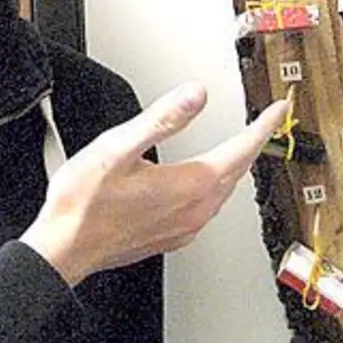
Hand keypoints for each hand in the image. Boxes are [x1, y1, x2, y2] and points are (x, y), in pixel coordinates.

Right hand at [20, 83, 288, 286]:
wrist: (63, 248)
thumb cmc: (83, 202)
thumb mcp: (119, 147)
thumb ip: (162, 118)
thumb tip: (196, 94)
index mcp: (189, 185)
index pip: (240, 149)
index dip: (263, 126)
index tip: (279, 110)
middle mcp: (194, 210)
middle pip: (237, 171)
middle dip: (253, 144)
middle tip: (266, 123)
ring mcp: (184, 228)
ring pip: (223, 192)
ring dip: (235, 167)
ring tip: (240, 148)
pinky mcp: (170, 237)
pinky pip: (206, 209)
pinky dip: (215, 188)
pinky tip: (204, 183)